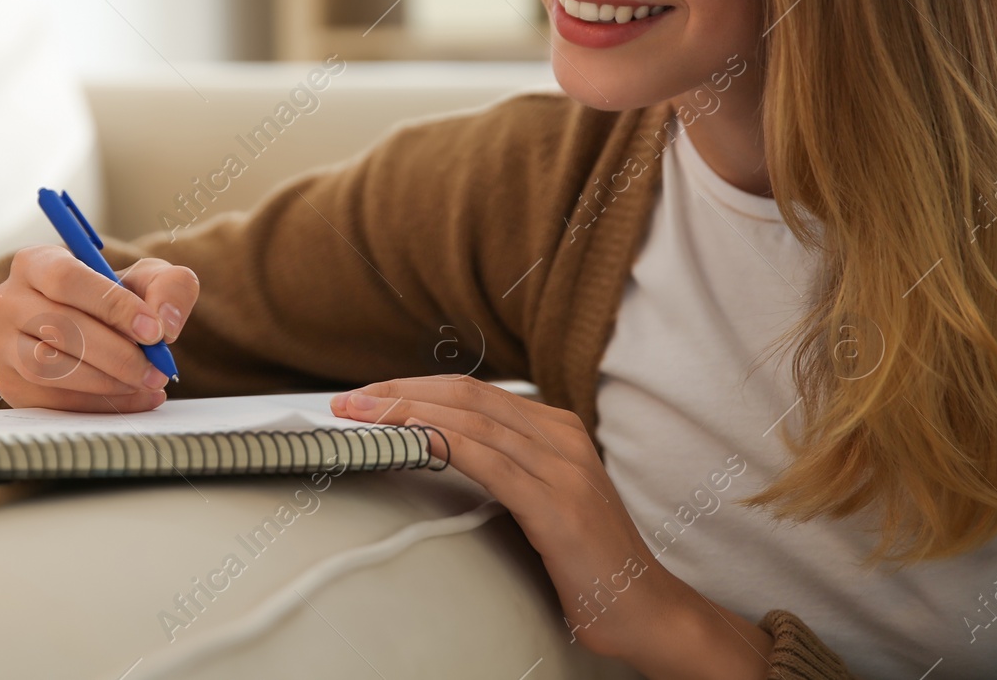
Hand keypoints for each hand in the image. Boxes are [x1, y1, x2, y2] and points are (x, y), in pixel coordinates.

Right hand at [0, 246, 198, 411]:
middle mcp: (8, 300)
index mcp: (35, 262)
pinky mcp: (10, 384)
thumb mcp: (148, 278)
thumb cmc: (116, 297)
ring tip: (146, 382)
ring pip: (49, 368)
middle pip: (58, 327)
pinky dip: (98, 404)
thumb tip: (165, 322)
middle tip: (157, 368)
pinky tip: (133, 398)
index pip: (66, 279)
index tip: (153, 330)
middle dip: (116, 353)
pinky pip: (50, 400)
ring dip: (105, 382)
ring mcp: (2, 345)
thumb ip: (168, 287)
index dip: (112, 306)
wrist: (92, 326)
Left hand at [329, 376, 772, 678]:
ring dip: (408, 414)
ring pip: (472, 422)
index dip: (414, 387)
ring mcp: (564, 468)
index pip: (472, 392)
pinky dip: (444, 445)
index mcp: (557, 428)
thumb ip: (504, 467)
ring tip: (364, 418)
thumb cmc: (587, 561)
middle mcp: (562, 437)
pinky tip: (410, 441)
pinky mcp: (559, 506)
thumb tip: (437, 451)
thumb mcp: (542, 499)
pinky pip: (491, 463)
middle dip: (400, 392)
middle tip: (348, 401)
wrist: (647, 609)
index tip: (368, 396)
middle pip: (466, 396)